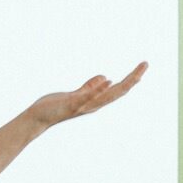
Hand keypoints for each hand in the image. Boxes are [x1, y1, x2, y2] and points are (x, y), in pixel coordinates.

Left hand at [30, 61, 147, 132]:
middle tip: (145, 64)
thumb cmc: (55, 106)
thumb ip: (89, 87)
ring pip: (107, 96)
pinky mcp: (71, 104)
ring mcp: (83, 105)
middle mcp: (92, 105)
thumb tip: (104, 78)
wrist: (37, 118)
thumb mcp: (75, 95)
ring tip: (135, 74)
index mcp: (94, 101)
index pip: (118, 90)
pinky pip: (86, 97)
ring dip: (122, 84)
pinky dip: (97, 89)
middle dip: (133, 79)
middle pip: (118, 92)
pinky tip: (107, 80)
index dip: (131, 79)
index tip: (143, 66)